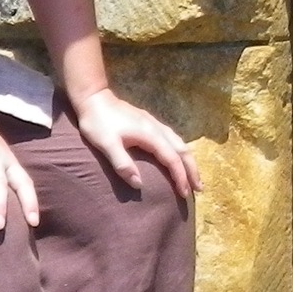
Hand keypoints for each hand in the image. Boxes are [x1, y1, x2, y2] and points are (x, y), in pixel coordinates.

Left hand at [73, 89, 200, 201]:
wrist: (93, 97)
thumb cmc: (98, 122)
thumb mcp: (106, 144)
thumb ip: (122, 164)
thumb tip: (139, 184)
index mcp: (150, 135)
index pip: (172, 159)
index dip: (180, 177)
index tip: (184, 194)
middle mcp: (157, 128)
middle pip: (182, 150)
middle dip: (192, 170)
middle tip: (199, 188)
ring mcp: (154, 123)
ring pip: (180, 143)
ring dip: (189, 160)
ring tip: (194, 176)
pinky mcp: (149, 122)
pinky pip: (173, 138)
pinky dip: (181, 151)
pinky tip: (178, 156)